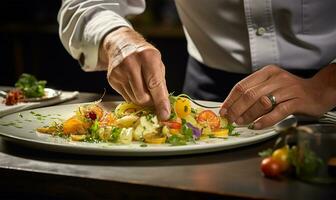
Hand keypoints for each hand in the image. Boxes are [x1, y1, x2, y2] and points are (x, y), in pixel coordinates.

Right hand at [99, 27, 169, 119]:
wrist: (121, 43)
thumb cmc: (144, 55)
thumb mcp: (157, 64)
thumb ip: (161, 84)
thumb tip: (164, 107)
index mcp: (148, 57)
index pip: (154, 85)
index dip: (160, 102)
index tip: (164, 115)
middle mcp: (131, 63)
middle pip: (142, 96)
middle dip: (150, 102)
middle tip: (153, 97)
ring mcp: (119, 71)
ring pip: (133, 99)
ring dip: (141, 99)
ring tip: (142, 87)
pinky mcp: (112, 79)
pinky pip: (125, 97)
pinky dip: (132, 95)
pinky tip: (133, 84)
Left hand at [220, 65, 335, 128]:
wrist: (319, 91)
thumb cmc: (291, 91)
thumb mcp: (271, 85)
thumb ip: (255, 92)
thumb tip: (233, 107)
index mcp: (267, 73)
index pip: (243, 85)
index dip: (231, 99)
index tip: (223, 110)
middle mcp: (276, 78)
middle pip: (250, 94)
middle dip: (236, 109)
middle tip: (230, 119)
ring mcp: (287, 89)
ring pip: (262, 102)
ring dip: (248, 115)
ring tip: (241, 123)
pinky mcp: (297, 100)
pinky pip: (278, 111)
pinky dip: (265, 120)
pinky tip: (256, 126)